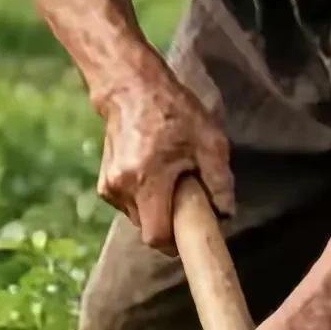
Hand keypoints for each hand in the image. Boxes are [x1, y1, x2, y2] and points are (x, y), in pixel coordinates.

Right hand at [98, 62, 232, 251]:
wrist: (130, 86)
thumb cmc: (172, 110)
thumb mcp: (209, 141)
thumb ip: (219, 181)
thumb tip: (225, 213)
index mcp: (146, 179)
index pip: (156, 236)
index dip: (177, 243)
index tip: (193, 235)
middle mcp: (121, 187)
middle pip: (149, 230)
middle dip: (171, 223)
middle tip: (189, 199)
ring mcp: (109, 187)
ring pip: (140, 218)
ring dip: (159, 209)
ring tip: (172, 179)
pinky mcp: (105, 183)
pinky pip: (132, 205)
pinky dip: (148, 199)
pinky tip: (157, 175)